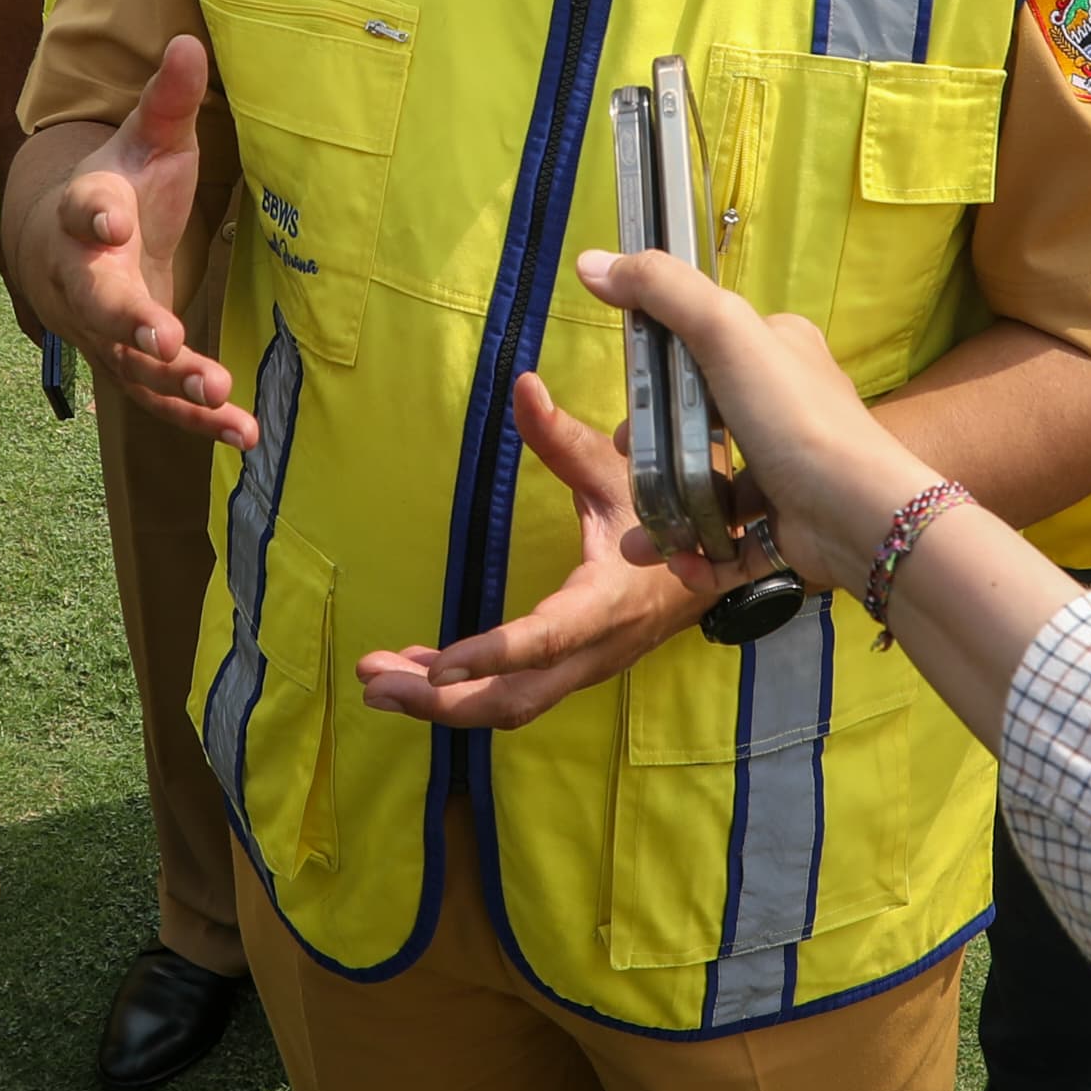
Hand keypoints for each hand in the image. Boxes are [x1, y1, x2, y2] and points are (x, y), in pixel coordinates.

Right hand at [12, 39, 252, 444]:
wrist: (65, 250)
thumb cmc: (121, 188)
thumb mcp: (146, 140)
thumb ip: (168, 101)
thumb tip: (188, 42)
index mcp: (90, 211)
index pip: (84, 210)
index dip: (93, 214)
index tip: (111, 218)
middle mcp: (87, 278)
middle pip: (99, 303)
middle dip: (129, 321)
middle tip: (164, 338)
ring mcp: (104, 331)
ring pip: (129, 363)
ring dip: (172, 382)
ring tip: (219, 394)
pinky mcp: (129, 368)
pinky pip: (158, 400)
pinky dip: (197, 421)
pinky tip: (244, 435)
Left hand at [360, 367, 711, 726]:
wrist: (717, 566)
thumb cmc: (668, 514)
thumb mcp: (619, 471)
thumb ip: (564, 438)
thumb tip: (523, 386)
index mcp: (608, 602)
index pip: (547, 641)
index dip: (492, 657)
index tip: (436, 668)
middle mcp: (595, 650)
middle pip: (516, 697)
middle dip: (443, 701)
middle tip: (374, 681)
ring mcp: (583, 668)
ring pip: (509, 704)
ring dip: (441, 703)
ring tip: (376, 682)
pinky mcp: (571, 671)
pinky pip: (514, 693)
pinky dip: (463, 688)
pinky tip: (416, 673)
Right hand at [544, 247, 932, 598]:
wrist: (857, 512)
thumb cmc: (792, 416)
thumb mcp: (724, 331)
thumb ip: (661, 290)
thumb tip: (590, 261)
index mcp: (778, 351)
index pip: (711, 345)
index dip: (664, 366)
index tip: (628, 391)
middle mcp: (786, 407)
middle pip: (704, 422)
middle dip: (655, 447)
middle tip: (625, 460)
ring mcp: (788, 471)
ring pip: (712, 490)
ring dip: (668, 514)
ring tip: (638, 540)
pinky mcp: (788, 528)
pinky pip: (732, 544)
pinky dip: (701, 557)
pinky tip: (677, 562)